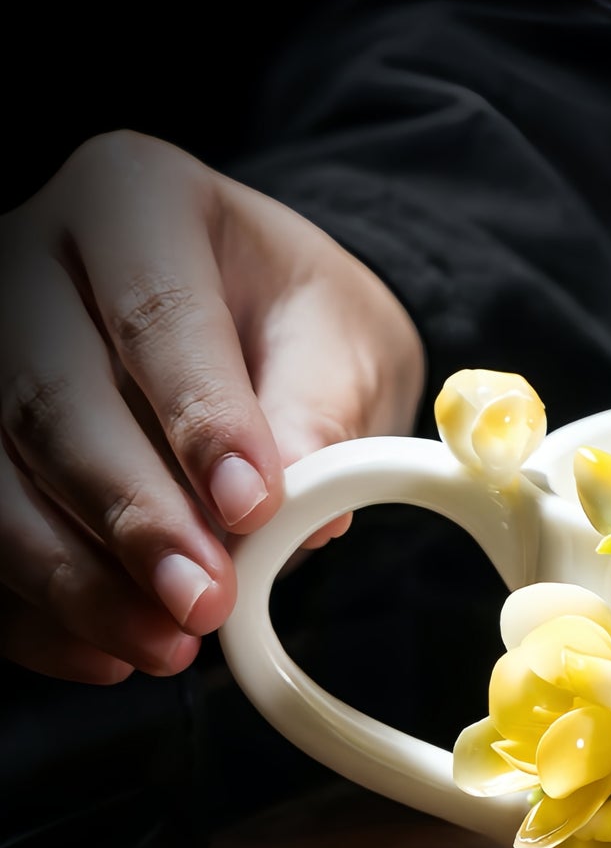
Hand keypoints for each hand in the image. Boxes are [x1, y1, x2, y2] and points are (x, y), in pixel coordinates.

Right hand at [0, 131, 424, 684]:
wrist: (259, 322)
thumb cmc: (300, 319)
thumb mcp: (343, 344)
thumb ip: (321, 417)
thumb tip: (303, 517)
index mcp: (135, 200)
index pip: (156, 313)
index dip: (198, 420)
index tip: (251, 509)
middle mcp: (31, 259)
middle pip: (49, 396)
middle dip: (131, 517)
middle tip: (204, 603)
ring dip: (74, 577)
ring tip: (164, 643)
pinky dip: (35, 606)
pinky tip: (105, 648)